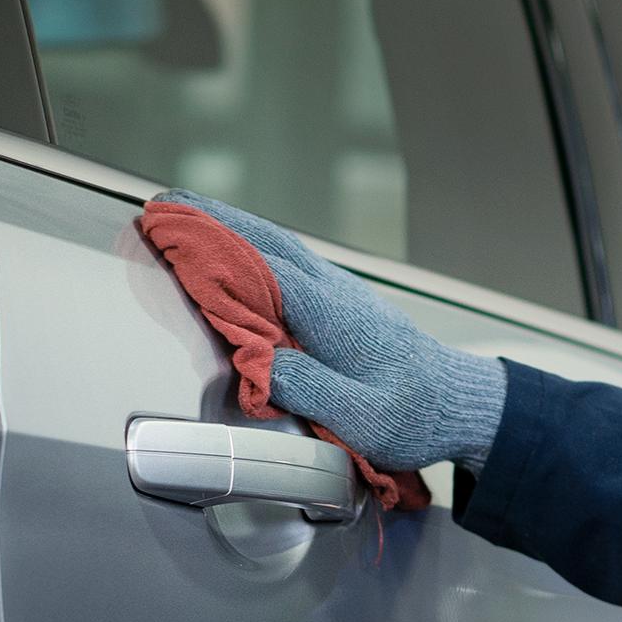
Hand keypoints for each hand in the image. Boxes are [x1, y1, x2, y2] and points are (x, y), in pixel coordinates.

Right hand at [157, 191, 507, 471]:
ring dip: (231, 225)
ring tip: (188, 211)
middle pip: (264, 243)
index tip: (170, 230)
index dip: (212, 248)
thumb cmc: (414, 414)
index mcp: (332, 316)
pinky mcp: (342, 300)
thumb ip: (307, 387)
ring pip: (277, 246)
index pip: (260, 270)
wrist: (458, 401)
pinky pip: (290, 261)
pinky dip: (255, 244)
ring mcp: (339, 291)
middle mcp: (334, 292)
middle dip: (211, 220)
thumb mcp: (360, 417)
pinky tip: (239, 245)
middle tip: (163, 204)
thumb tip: (259, 365)